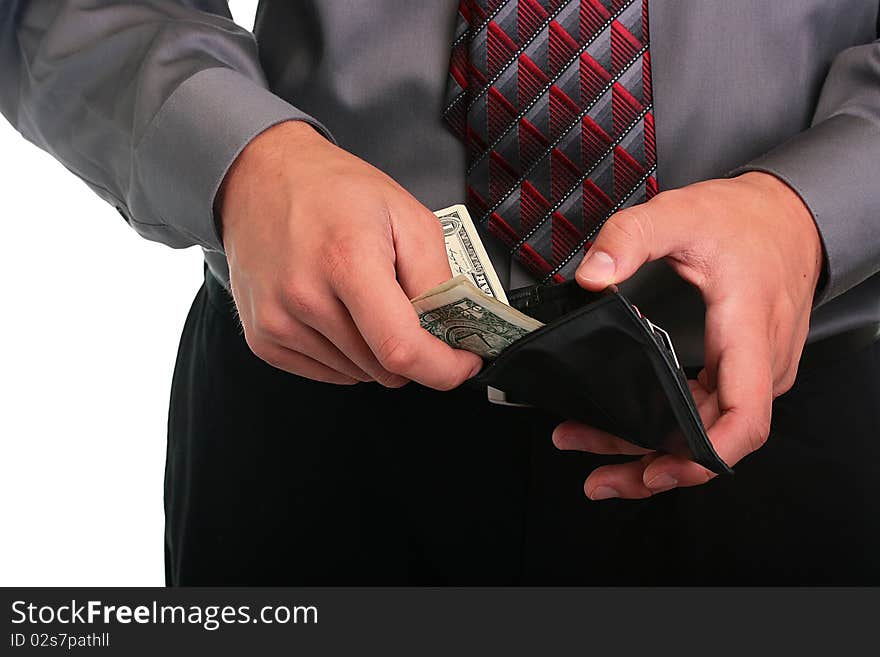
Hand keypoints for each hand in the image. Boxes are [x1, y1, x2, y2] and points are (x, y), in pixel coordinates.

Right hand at [217, 121, 481, 387]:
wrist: (261, 177)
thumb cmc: (333, 191)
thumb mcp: (407, 215)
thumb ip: (437, 277)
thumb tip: (453, 329)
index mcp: (347, 261)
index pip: (401, 348)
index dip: (443, 368)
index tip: (463, 362)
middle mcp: (306, 297)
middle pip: (384, 368)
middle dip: (413, 351)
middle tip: (412, 314)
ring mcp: (278, 322)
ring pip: (359, 374)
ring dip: (376, 352)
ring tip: (364, 300)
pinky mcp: (263, 339)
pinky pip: (328, 374)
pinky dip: (347, 355)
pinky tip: (340, 314)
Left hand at [552, 173, 822, 498]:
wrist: (788, 216)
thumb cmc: (744, 220)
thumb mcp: (679, 212)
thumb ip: (630, 237)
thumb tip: (592, 275)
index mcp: (749, 331)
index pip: (744, 417)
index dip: (704, 456)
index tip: (659, 470)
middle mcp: (760, 363)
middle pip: (714, 438)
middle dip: (654, 465)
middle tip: (597, 478)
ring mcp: (755, 372)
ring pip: (708, 432)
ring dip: (653, 451)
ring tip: (592, 453)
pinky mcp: (744, 372)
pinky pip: (709, 413)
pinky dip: (669, 429)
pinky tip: (630, 432)